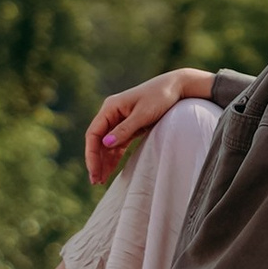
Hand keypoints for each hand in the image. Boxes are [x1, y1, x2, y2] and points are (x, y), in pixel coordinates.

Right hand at [84, 65, 210, 187]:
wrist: (176, 87)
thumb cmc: (159, 97)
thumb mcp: (143, 114)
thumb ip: (125, 130)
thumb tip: (106, 143)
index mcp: (110, 107)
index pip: (93, 133)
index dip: (91, 154)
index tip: (94, 171)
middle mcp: (111, 113)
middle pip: (97, 140)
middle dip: (95, 160)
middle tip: (95, 181)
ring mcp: (119, 120)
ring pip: (105, 144)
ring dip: (103, 161)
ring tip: (101, 180)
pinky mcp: (129, 126)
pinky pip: (116, 144)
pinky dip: (113, 157)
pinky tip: (110, 170)